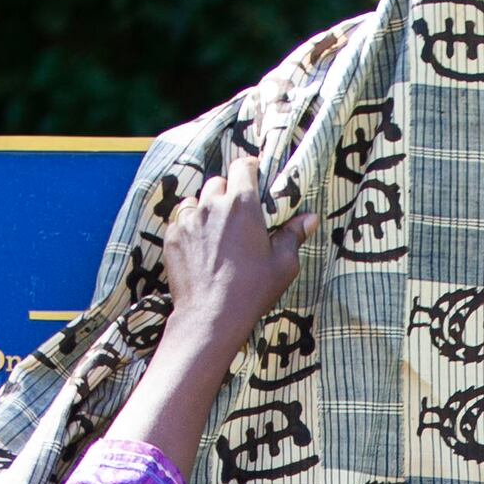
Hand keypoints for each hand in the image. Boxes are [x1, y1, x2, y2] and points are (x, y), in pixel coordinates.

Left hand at [158, 155, 305, 371]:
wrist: (210, 317)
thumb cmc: (252, 291)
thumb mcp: (283, 265)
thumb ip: (294, 235)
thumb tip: (310, 218)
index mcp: (242, 204)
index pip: (242, 166)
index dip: (249, 170)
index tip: (253, 179)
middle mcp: (212, 205)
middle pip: (218, 182)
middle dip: (227, 192)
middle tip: (237, 214)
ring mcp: (188, 220)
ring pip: (196, 200)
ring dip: (206, 209)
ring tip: (215, 231)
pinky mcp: (173, 236)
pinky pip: (180, 221)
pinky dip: (189, 228)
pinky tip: (200, 247)